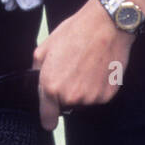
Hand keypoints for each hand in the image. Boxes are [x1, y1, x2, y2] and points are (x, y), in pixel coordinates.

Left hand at [33, 0, 134, 131]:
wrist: (106, 25)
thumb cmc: (75, 32)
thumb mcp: (46, 46)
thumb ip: (38, 68)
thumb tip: (37, 79)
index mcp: (51, 86)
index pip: (47, 118)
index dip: (48, 117)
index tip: (50, 118)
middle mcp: (70, 96)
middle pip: (66, 105)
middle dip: (66, 92)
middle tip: (72, 70)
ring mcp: (91, 97)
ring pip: (83, 101)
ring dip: (83, 90)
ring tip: (87, 66)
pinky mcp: (108, 95)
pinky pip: (98, 96)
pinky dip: (98, 86)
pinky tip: (98, 68)